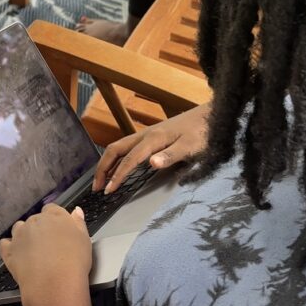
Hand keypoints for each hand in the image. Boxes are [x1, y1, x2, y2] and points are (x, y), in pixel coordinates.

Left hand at [0, 205, 90, 304]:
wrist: (55, 283)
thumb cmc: (74, 261)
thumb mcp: (84, 239)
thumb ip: (78, 222)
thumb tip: (76, 211)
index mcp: (54, 216)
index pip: (51, 209)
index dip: (54, 220)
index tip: (58, 231)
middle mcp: (35, 221)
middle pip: (35, 219)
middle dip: (40, 229)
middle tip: (49, 246)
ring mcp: (19, 235)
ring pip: (18, 228)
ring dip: (24, 235)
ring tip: (33, 250)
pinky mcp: (9, 251)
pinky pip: (4, 244)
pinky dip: (9, 247)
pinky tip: (16, 254)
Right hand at [93, 102, 210, 193]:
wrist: (209, 115)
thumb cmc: (202, 132)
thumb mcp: (191, 147)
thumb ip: (171, 155)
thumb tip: (151, 163)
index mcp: (153, 139)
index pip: (129, 160)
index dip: (117, 176)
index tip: (108, 190)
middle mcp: (145, 135)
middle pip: (115, 150)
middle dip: (102, 168)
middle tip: (96, 187)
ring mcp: (147, 134)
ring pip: (118, 147)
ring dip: (107, 163)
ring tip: (102, 180)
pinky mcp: (151, 136)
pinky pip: (126, 147)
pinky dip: (116, 159)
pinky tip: (118, 167)